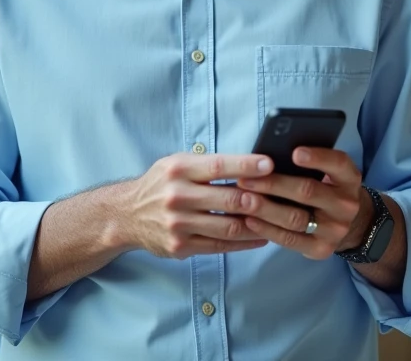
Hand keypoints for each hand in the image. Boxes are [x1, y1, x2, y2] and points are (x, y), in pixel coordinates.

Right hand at [118, 153, 274, 259]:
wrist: (126, 215)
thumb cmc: (161, 184)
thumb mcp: (177, 163)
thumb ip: (209, 164)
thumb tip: (253, 163)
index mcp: (178, 170)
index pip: (218, 166)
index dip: (246, 165)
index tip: (270, 163)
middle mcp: (177, 196)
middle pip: (229, 198)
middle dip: (260, 198)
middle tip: (285, 197)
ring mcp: (178, 224)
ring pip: (228, 226)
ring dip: (257, 224)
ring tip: (278, 219)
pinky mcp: (180, 247)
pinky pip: (220, 245)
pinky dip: (244, 242)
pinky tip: (261, 236)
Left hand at [235, 147, 371, 259]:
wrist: (350, 225)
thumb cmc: (327, 188)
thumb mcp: (329, 173)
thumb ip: (310, 164)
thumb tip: (271, 156)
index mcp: (350, 179)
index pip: (338, 163)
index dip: (317, 157)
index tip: (294, 152)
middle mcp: (347, 205)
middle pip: (308, 191)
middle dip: (274, 184)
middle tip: (246, 178)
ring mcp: (335, 230)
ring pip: (296, 218)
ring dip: (266, 208)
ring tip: (244, 199)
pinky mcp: (321, 249)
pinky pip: (290, 240)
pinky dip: (267, 229)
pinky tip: (249, 220)